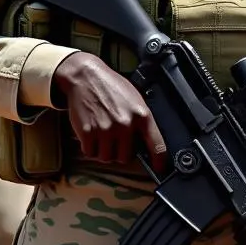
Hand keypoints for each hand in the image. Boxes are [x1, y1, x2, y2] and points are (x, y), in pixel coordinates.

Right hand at [52, 52, 166, 171]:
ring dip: (103, 151)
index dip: (159, 161)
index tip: (159, 168)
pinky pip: (90, 153)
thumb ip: (141, 119)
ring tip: (101, 136)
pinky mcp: (88, 132)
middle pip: (126, 158)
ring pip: (107, 157)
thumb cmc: (110, 86)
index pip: (156, 145)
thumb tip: (146, 141)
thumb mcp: (134, 98)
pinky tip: (90, 134)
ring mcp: (106, 129)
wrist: (85, 76)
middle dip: (120, 152)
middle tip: (114, 140)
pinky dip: (89, 148)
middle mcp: (125, 124)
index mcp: (141, 115)